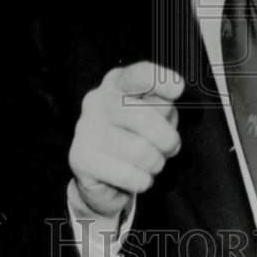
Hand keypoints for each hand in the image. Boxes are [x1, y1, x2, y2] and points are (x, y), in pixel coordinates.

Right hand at [69, 62, 183, 217]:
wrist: (104, 176)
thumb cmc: (135, 137)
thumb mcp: (154, 114)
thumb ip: (163, 101)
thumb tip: (173, 88)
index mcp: (116, 83)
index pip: (138, 75)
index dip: (159, 80)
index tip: (177, 88)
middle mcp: (97, 100)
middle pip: (144, 118)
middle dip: (167, 140)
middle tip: (170, 148)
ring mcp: (85, 128)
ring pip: (140, 150)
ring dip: (155, 163)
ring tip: (150, 163)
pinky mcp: (79, 157)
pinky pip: (128, 175)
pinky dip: (142, 181)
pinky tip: (136, 177)